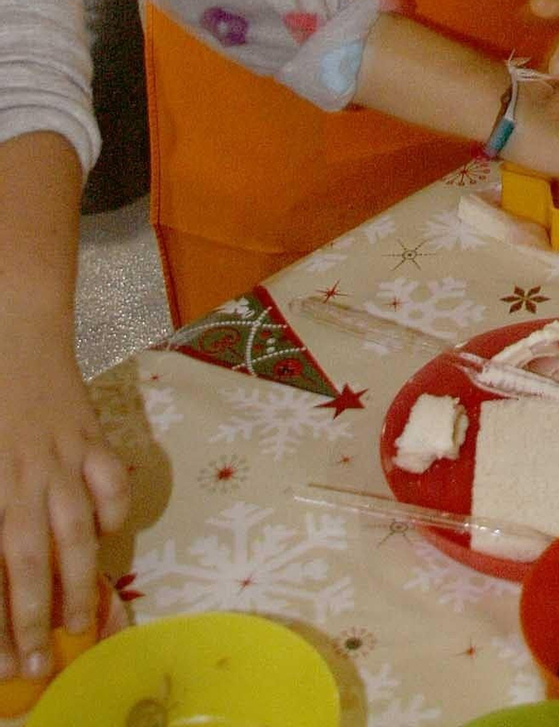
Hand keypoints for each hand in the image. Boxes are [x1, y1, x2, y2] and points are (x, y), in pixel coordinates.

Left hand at [0, 323, 127, 680]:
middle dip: (34, 620)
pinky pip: (111, 483)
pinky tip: (108, 536)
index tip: (1, 663)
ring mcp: (62, 457)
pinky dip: (114, 514)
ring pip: (76, 531)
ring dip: (78, 583)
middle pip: (32, 562)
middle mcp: (22, 479)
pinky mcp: (92, 435)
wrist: (14, 327)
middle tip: (36, 664)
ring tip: (80, 624)